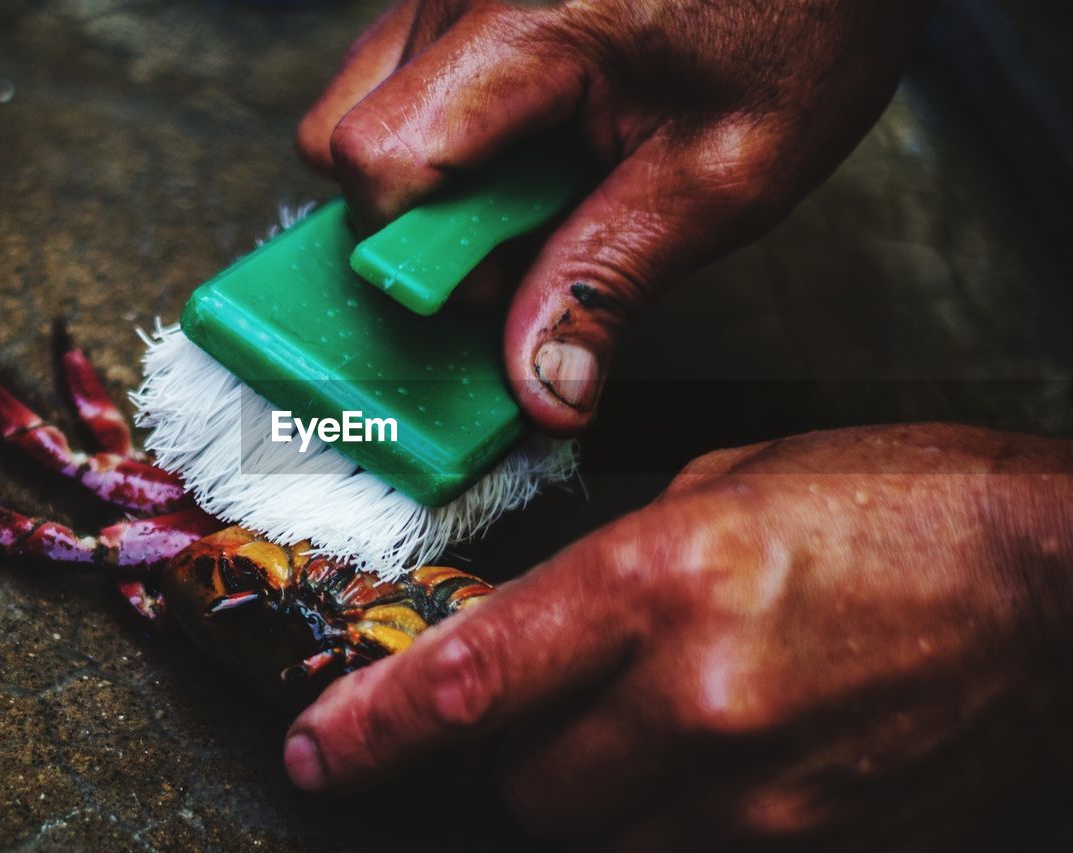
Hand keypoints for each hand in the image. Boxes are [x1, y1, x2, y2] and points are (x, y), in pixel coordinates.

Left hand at [283, 424, 1072, 849]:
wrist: (1064, 596)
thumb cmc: (910, 508)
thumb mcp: (738, 481)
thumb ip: (621, 552)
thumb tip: (544, 610)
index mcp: (664, 580)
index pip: (469, 680)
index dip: (369, 726)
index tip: (316, 749)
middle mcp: (697, 702)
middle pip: (521, 785)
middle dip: (507, 753)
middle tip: (545, 704)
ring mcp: (759, 798)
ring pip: (594, 839)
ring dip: (586, 794)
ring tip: (646, 727)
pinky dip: (666, 823)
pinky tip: (711, 762)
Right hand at [298, 0, 935, 434]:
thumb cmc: (800, 24)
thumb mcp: (726, 175)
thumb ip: (613, 283)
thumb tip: (541, 389)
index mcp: (530, 26)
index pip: (380, 158)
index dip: (413, 253)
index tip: (484, 292)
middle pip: (344, 139)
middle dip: (417, 222)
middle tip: (523, 238)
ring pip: (363, 105)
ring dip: (433, 176)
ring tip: (537, 182)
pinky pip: (403, 74)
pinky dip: (448, 134)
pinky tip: (531, 142)